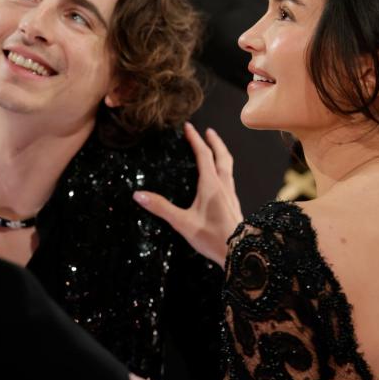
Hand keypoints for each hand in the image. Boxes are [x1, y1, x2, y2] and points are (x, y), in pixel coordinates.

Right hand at [133, 123, 242, 265]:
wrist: (239, 251)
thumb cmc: (212, 237)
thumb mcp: (182, 223)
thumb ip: (161, 208)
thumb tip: (139, 195)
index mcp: (212, 185)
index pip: (204, 155)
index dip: (196, 139)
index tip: (189, 127)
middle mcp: (224, 185)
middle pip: (222, 156)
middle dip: (214, 141)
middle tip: (207, 131)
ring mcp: (231, 193)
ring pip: (228, 166)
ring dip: (221, 154)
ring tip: (215, 149)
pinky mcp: (233, 203)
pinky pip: (229, 178)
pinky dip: (223, 168)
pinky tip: (219, 178)